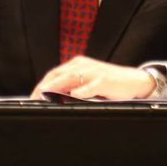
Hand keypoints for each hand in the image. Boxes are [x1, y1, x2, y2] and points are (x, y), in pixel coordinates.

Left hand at [32, 56, 155, 100]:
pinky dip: (81, 91)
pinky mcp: (104, 80)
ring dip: (56, 87)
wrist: (134, 81)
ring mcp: (94, 72)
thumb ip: (72, 88)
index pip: (54, 73)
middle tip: (33, 100)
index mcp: (78, 64)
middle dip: (43, 87)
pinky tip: (73, 96)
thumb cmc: (109, 84)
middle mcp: (83, 65)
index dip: (41, 85)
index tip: (32, 98)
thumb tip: (53, 100)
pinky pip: (90, 85)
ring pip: (70, 78)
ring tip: (45, 96)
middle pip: (58, 74)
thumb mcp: (88, 83)